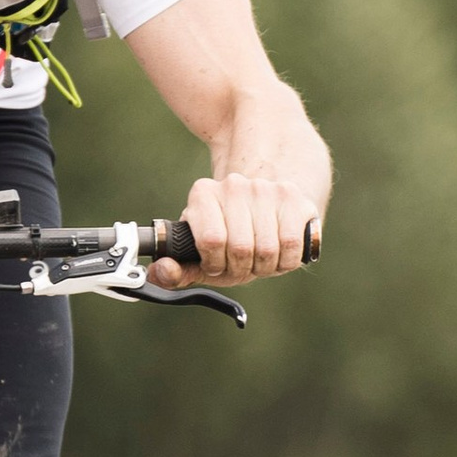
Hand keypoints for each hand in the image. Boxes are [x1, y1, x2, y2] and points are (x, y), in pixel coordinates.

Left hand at [157, 169, 318, 286]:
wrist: (268, 203)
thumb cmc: (230, 237)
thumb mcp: (200, 255)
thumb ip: (177, 270)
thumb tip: (163, 271)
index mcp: (203, 194)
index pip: (211, 241)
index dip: (215, 264)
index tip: (216, 263)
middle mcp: (233, 185)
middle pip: (241, 248)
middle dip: (241, 268)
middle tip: (241, 264)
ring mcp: (265, 189)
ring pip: (268, 250)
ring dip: (264, 267)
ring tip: (259, 258)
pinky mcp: (293, 199)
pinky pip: (291, 247)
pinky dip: (285, 262)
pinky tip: (278, 254)